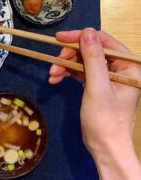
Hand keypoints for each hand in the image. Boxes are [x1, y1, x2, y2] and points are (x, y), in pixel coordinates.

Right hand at [48, 28, 140, 154]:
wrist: (105, 147)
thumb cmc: (106, 120)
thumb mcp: (98, 87)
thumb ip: (93, 58)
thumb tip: (87, 32)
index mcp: (129, 66)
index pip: (104, 42)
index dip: (81, 37)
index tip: (60, 38)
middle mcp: (119, 68)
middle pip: (90, 51)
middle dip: (70, 55)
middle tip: (54, 63)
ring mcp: (107, 77)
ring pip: (82, 61)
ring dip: (65, 65)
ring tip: (52, 75)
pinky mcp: (96, 85)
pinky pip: (80, 72)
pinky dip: (67, 74)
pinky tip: (55, 79)